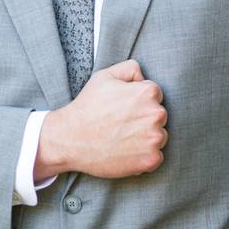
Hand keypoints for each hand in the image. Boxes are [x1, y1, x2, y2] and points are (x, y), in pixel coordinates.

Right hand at [36, 60, 168, 179]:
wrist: (69, 139)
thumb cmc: (86, 108)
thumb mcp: (104, 77)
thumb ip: (130, 69)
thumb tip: (144, 78)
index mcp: (148, 92)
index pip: (155, 96)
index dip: (137, 102)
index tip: (122, 111)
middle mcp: (156, 114)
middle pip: (159, 117)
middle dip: (143, 120)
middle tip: (120, 126)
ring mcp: (154, 138)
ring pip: (159, 137)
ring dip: (145, 139)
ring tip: (121, 140)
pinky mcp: (151, 159)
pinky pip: (156, 157)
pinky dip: (143, 157)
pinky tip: (125, 152)